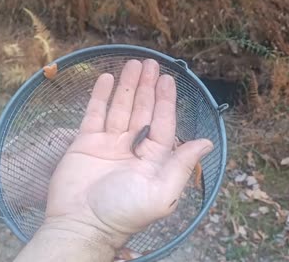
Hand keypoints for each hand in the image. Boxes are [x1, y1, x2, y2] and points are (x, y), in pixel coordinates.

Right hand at [44, 59, 212, 247]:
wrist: (81, 225)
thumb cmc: (124, 212)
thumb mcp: (161, 192)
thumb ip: (182, 164)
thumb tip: (207, 143)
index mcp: (154, 159)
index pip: (163, 123)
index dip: (166, 100)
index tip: (168, 79)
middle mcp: (133, 148)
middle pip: (143, 111)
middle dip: (147, 87)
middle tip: (150, 63)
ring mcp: (109, 144)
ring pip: (120, 108)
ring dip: (127, 86)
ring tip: (133, 64)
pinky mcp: (85, 143)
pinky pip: (94, 114)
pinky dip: (100, 96)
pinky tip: (107, 78)